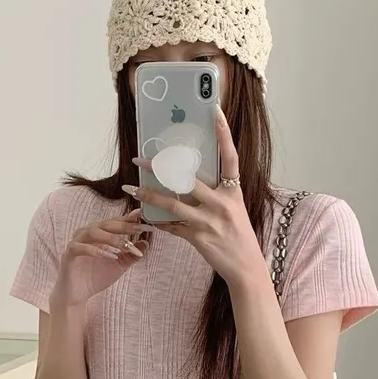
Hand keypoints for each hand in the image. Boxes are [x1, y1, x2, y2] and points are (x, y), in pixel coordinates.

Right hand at [50, 209, 147, 310]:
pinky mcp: (69, 255)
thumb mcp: (119, 266)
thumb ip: (131, 254)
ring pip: (94, 232)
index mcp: (99, 233)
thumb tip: (146, 243)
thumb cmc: (96, 277)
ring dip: (112, 238)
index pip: (115, 222)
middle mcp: (87, 234)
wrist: (76, 295)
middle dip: (125, 226)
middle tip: (141, 228)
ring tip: (127, 246)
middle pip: (106, 224)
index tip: (146, 219)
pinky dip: (96, 251)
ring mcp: (76, 243)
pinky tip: (111, 256)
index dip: (130, 220)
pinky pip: (81, 248)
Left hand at [123, 107, 264, 286]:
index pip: (230, 156)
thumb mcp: (235, 209)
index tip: (214, 111)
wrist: (246, 267)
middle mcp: (221, 203)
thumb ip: (218, 193)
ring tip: (131, 189)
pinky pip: (172, 227)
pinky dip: (157, 221)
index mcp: (233, 191)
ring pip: (172, 203)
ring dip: (148, 196)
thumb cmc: (240, 237)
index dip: (223, 133)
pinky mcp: (198, 238)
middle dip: (160, 168)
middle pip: (187, 178)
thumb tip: (192, 179)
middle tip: (140, 160)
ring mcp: (209, 221)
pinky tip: (144, 216)